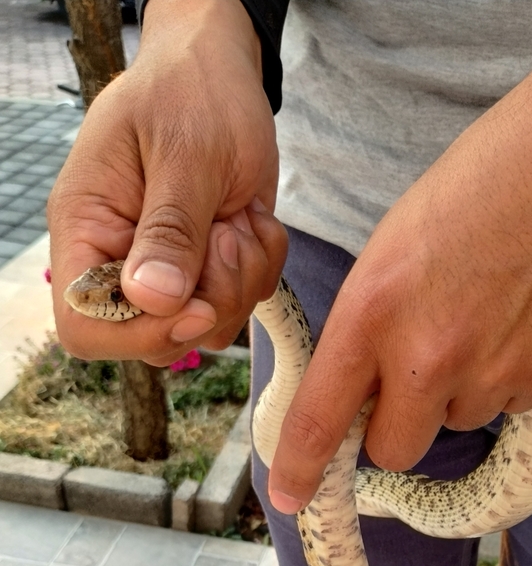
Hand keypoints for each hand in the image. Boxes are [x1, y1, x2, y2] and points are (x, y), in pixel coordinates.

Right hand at [48, 0, 286, 365]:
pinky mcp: (208, 274)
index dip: (139, 333)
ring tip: (240, 217)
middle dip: (209, 299)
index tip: (195, 304)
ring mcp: (167, 273)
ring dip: (242, 280)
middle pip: (157, 339)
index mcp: (87, 230)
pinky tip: (252, 220)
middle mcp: (120, 262)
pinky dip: (260, 270)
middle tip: (228, 234)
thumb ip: (171, 230)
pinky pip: (239, 307)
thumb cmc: (192, 96)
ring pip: (206, 328)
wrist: (223, 76)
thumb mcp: (186, 155)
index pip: (85, 325)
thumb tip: (152, 300)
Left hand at [267, 13, 531, 513]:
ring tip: (488, 314)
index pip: (323, 415)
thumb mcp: (398, 241)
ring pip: (459, 423)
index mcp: (376, 308)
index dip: (302, 466)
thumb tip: (363, 387)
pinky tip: (527, 317)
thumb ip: (372, 323)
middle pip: (395, 449)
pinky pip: (512, 405)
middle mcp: (432, 353)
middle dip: (397, 426)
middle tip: (414, 376)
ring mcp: (498, 371)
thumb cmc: (490, 175)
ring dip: (462, 391)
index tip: (291, 498)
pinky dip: (512, 377)